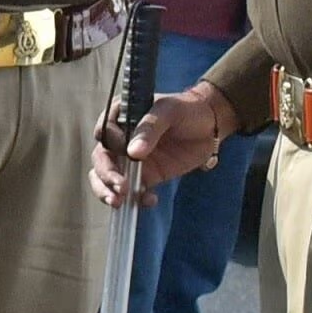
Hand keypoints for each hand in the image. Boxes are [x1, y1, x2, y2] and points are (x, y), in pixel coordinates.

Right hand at [90, 80, 239, 204]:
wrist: (210, 126)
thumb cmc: (187, 110)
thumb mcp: (169, 112)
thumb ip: (150, 129)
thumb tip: (132, 153)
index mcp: (120, 117)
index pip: (104, 133)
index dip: (110, 145)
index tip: (124, 152)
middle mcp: (119, 140)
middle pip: (101, 159)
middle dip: (106, 176)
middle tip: (120, 187)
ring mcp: (129, 161)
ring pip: (106, 179)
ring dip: (108, 192)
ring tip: (118, 202)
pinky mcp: (143, 177)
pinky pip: (131, 192)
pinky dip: (135, 199)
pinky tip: (149, 200)